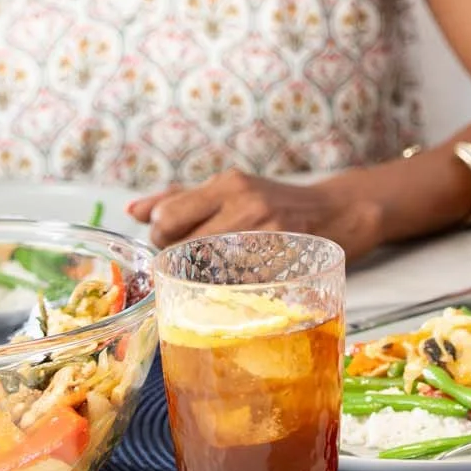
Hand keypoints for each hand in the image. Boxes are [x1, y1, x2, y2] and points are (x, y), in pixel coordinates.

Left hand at [127, 171, 387, 262]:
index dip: (161, 235)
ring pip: (202, 267)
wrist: (337, 211)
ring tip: (216, 268)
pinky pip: (233, 284)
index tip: (174, 240)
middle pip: (178, 242)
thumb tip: (132, 211)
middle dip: (175, 254)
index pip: (167, 216)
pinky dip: (225, 286)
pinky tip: (236, 279)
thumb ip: (180, 198)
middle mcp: (245, 203)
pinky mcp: (280, 260)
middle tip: (193, 256)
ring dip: (199, 273)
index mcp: (228, 183)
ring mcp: (264, 233)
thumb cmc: (276, 202)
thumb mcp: (231, 189)